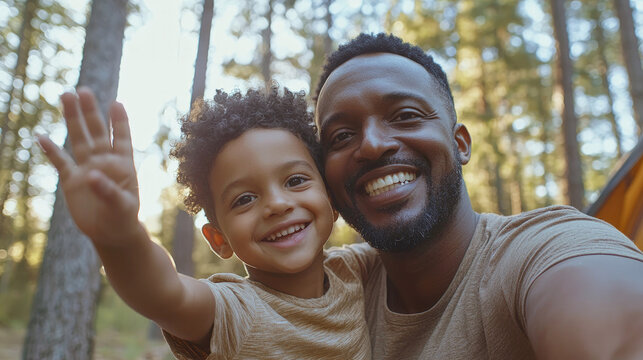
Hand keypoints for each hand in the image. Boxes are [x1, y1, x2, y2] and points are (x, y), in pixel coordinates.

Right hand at [38, 88, 140, 245]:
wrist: (111, 233)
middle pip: (96, 132)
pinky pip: (60, 162)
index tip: (116, 103)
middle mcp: (104, 161)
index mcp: (123, 164)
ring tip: (66, 97)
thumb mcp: (122, 205)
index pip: (122, 137)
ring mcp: (87, 168)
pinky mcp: (72, 181)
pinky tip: (41, 137)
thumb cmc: (123, 217)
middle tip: (83, 91)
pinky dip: (51, 151)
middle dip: (90, 112)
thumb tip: (91, 175)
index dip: (119, 121)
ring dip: (72, 120)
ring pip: (78, 140)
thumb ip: (108, 190)